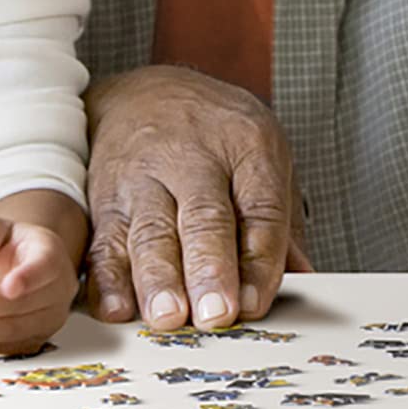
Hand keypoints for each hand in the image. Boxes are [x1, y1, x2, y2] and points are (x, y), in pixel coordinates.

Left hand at [0, 215, 79, 354]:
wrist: (24, 268)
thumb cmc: (13, 249)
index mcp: (50, 256)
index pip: (44, 268)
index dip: (28, 278)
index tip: (8, 288)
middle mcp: (56, 292)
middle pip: (18, 306)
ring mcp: (46, 320)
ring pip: (8, 332)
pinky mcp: (32, 341)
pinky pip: (1, 347)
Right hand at [83, 66, 311, 330]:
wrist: (141, 92)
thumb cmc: (215, 134)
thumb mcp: (262, 154)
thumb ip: (281, 223)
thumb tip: (304, 281)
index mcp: (247, 145)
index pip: (260, 207)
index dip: (259, 259)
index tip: (255, 303)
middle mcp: (194, 157)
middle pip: (204, 218)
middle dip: (208, 268)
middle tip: (216, 313)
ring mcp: (144, 177)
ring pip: (150, 231)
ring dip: (158, 278)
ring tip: (167, 316)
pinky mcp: (105, 198)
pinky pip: (104, 240)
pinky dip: (107, 279)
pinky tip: (117, 308)